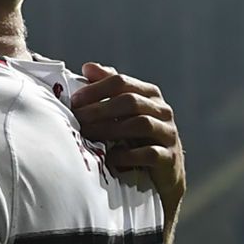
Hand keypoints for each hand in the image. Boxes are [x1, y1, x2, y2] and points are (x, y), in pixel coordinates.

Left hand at [70, 64, 183, 204]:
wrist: (160, 176)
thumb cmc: (135, 139)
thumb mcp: (121, 113)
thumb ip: (107, 89)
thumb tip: (88, 67)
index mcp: (149, 94)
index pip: (121, 82)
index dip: (96, 89)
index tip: (74, 100)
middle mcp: (162, 111)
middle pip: (130, 101)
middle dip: (99, 109)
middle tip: (77, 119)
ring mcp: (168, 134)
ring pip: (140, 124)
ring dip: (109, 129)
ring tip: (88, 135)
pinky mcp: (170, 158)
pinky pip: (149, 153)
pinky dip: (126, 155)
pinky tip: (110, 158)